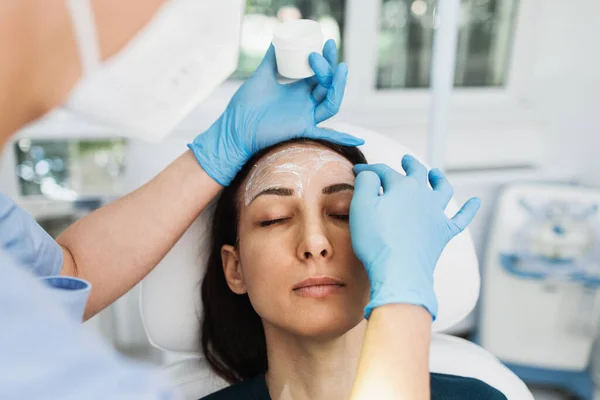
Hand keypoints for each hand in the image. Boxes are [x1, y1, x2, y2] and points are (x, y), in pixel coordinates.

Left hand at [189, 39, 362, 185]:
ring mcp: (305, 117)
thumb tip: (276, 40)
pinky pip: (325, 135)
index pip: (319, 74)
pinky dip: (342, 139)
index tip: (325, 42)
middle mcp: (305, 104)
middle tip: (327, 48)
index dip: (326, 59)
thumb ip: (270, 59)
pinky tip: (359, 141)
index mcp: (298, 91)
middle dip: (331, 66)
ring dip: (338, 86)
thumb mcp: (260, 76)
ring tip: (340, 68)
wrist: (234, 128)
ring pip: (331, 103)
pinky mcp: (301, 130)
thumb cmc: (245, 105)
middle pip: (328, 85)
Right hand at [349, 155, 480, 318]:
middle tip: (406, 159)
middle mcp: (423, 195)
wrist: (399, 271)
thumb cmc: (377, 240)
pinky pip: (461, 218)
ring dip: (440, 179)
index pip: (384, 171)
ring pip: (443, 189)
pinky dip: (470, 209)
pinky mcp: (444, 233)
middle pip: (418, 173)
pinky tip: (476, 202)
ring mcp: (436, 214)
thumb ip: (366, 183)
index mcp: (402, 186)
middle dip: (410, 164)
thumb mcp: (361, 206)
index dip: (369, 170)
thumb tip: (371, 174)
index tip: (359, 171)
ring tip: (436, 173)